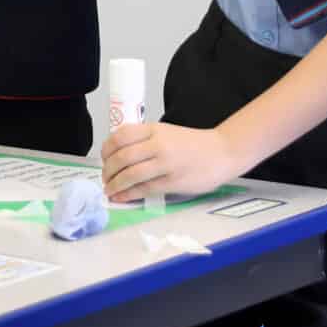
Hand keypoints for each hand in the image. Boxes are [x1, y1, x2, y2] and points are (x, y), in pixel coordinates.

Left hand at [100, 121, 244, 200]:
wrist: (223, 152)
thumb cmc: (193, 144)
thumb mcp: (166, 132)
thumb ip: (145, 139)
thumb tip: (119, 154)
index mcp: (154, 129)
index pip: (120, 136)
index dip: (106, 149)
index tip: (103, 158)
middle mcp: (158, 144)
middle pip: (122, 156)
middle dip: (107, 170)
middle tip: (104, 177)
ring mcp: (166, 163)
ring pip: (130, 174)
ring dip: (115, 184)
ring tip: (109, 189)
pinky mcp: (173, 181)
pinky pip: (145, 189)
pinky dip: (129, 194)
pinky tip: (122, 197)